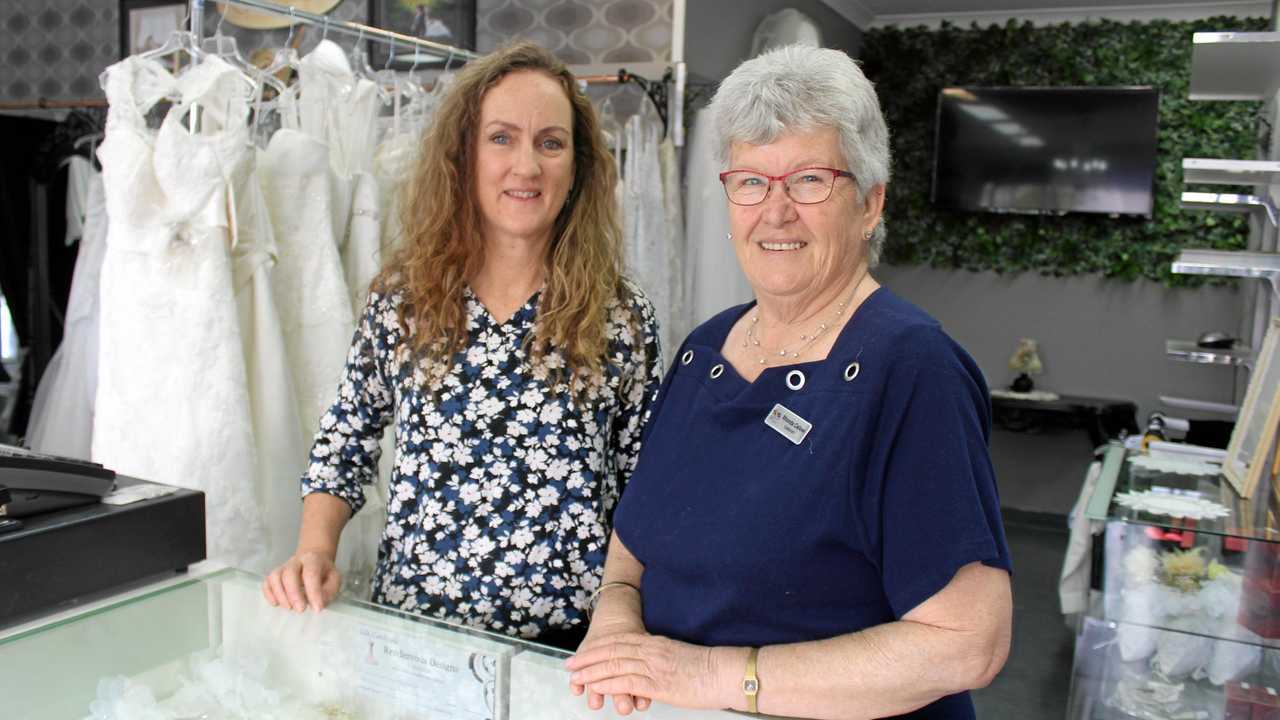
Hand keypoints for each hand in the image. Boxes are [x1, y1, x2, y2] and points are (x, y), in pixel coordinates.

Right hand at [262, 549, 340, 612]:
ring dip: (280, 594)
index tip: (317, 609)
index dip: (313, 592)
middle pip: (289, 573)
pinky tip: (276, 603)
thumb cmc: (324, 573)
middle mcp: (296, 561)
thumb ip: (329, 590)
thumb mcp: (334, 579)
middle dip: (293, 594)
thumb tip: (319, 603)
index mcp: (313, 560)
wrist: (314, 559)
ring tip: (289, 607)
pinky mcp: (275, 574)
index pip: (311, 573)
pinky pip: (267, 582)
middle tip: (300, 609)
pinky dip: (269, 594)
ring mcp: (283, 567)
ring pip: (275, 577)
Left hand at [566, 632, 734, 711]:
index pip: (619, 642)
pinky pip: (626, 681)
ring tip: (576, 678)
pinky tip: (596, 687)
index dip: (598, 648)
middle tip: (570, 665)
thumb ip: (660, 658)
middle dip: (588, 659)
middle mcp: (650, 651)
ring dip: (592, 672)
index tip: (583, 654)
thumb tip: (649, 666)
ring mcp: (653, 667)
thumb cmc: (708, 668)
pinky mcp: (657, 684)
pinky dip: (608, 684)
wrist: (724, 671)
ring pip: (614, 665)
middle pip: (611, 651)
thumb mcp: (678, 656)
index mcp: (655, 643)